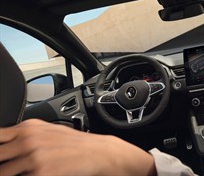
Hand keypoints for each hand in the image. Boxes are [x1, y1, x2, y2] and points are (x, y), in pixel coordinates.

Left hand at [0, 119, 155, 175]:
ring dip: (9, 174)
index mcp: (28, 127)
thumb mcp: (49, 131)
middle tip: (10, 167)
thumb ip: (26, 134)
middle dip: (1, 164)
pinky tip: (34, 174)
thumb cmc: (77, 143)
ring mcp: (33, 157)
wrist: (99, 152)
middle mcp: (27, 140)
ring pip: (2, 173)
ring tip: (23, 172)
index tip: (1, 155)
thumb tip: (7, 140)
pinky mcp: (40, 174)